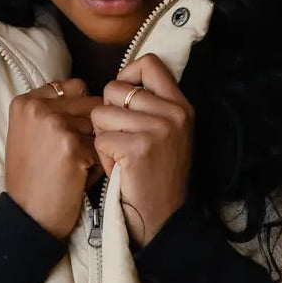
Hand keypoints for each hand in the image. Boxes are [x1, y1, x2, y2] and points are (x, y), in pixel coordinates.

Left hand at [90, 53, 194, 249]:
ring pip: (101, 114)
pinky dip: (102, 157)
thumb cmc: (157, 176)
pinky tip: (118, 169)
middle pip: (115, 89)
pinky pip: (100, 139)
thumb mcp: (167, 134)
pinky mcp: (138, 148)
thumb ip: (152, 105)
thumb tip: (121, 80)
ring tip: (119, 156)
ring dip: (103, 137)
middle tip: (120, 138)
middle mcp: (173, 113)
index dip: (126, 76)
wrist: (163, 218)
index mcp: (181, 106)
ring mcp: (157, 129)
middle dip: (107, 114)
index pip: (149, 63)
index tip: (123, 99)